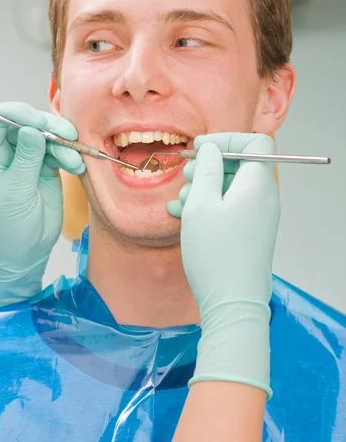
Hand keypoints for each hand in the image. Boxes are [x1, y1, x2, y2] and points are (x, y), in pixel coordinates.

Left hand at [0, 102, 84, 308]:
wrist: (25, 252)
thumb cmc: (9, 226)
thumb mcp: (16, 191)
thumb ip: (26, 158)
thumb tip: (32, 129)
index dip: (17, 114)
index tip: (38, 122)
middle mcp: (6, 152)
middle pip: (26, 123)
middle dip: (48, 127)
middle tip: (68, 135)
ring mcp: (27, 158)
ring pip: (46, 136)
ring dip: (63, 144)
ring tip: (75, 162)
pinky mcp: (46, 167)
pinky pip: (58, 151)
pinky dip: (69, 155)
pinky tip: (77, 167)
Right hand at [169, 133, 279, 396]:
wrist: (233, 303)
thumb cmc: (216, 251)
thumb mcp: (201, 203)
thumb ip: (206, 169)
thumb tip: (211, 149)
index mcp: (258, 184)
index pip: (254, 142)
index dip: (226, 139)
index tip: (199, 148)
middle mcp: (263, 197)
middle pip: (239, 164)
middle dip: (208, 165)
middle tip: (184, 176)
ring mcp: (257, 216)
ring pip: (229, 187)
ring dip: (201, 188)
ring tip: (179, 203)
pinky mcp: (248, 232)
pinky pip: (228, 208)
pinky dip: (206, 206)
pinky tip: (180, 215)